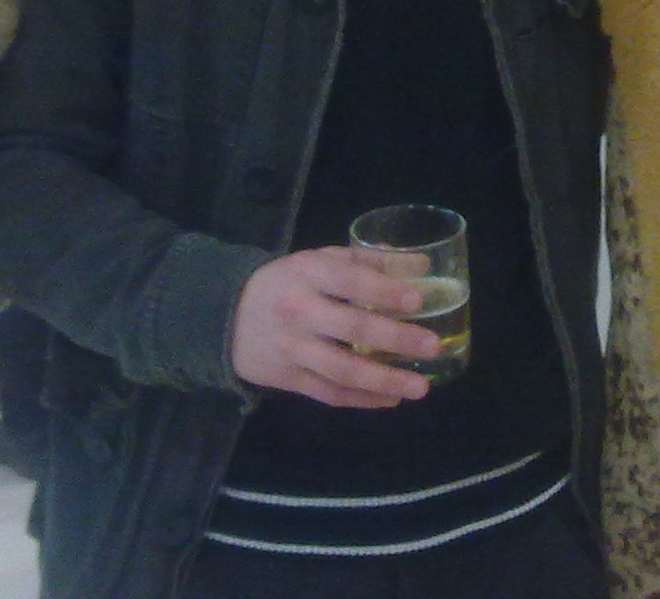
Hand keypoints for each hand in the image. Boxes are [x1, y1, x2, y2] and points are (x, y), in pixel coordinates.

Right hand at [229, 246, 438, 408]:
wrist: (226, 317)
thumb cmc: (287, 282)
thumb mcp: (321, 260)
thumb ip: (370, 260)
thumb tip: (422, 267)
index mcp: (308, 273)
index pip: (351, 280)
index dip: (384, 290)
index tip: (417, 301)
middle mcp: (300, 311)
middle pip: (352, 327)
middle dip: (396, 338)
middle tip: (432, 346)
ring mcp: (293, 349)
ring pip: (343, 370)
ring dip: (384, 381)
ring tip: (420, 387)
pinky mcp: (288, 379)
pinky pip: (330, 394)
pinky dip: (363, 400)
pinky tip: (392, 399)